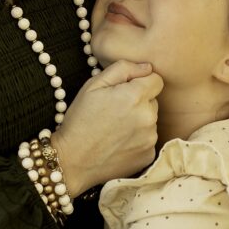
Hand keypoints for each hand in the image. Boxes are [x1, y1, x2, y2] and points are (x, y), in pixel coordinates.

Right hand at [50, 60, 163, 197]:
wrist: (72, 160)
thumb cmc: (80, 119)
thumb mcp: (93, 85)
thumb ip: (123, 69)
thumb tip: (147, 67)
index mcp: (135, 96)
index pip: (156, 80)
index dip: (140, 82)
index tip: (125, 91)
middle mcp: (148, 117)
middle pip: (153, 101)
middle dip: (139, 102)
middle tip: (115, 112)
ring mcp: (150, 138)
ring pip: (151, 121)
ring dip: (139, 121)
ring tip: (115, 129)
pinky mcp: (149, 155)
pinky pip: (149, 140)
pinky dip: (138, 140)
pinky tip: (119, 143)